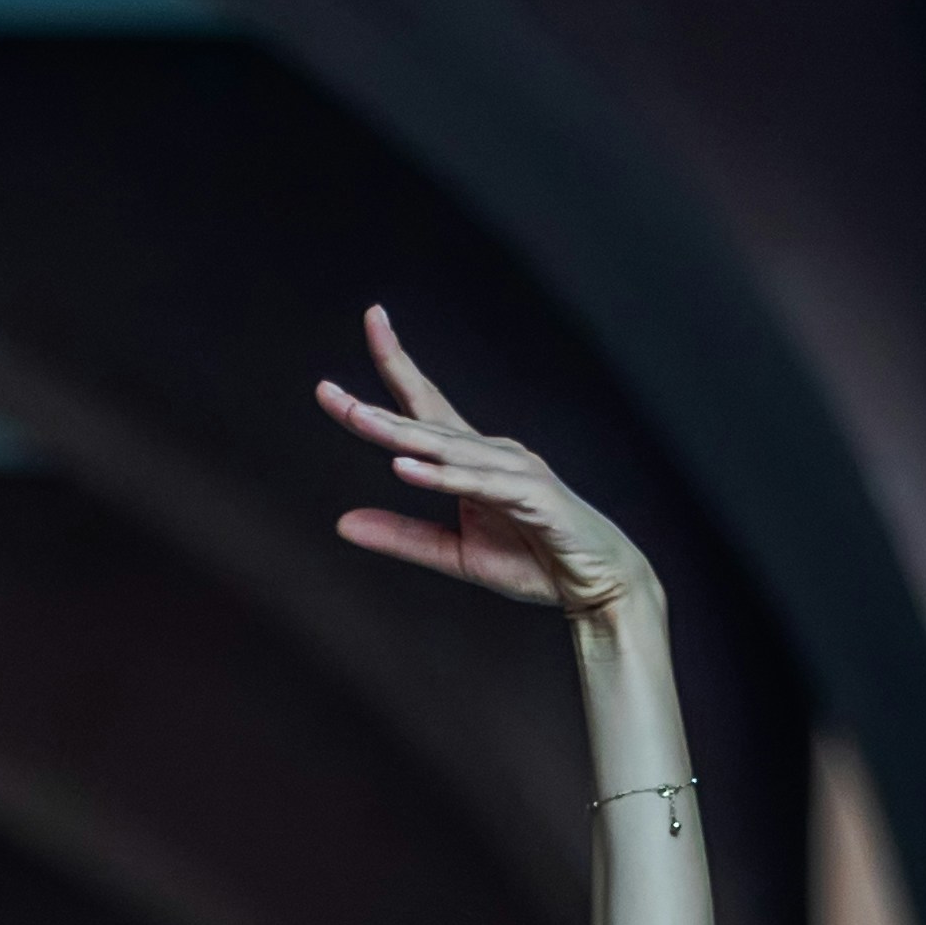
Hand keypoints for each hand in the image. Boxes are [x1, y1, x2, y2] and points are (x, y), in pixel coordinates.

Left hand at [318, 304, 655, 621]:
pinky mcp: (533, 497)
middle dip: (376, 407)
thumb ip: (401, 537)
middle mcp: (491, 453)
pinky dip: (443, 477)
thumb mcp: (454, 554)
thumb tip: (342, 522)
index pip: (423, 408)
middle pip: (425, 423)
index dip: (393, 369)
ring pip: (447, 448)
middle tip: (327, 392)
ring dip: (400, 435)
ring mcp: (514, 470)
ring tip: (358, 420)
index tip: (358, 341)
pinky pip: (480, 484)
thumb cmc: (533, 560)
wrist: (598, 583)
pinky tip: (406, 469)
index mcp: (470, 459)